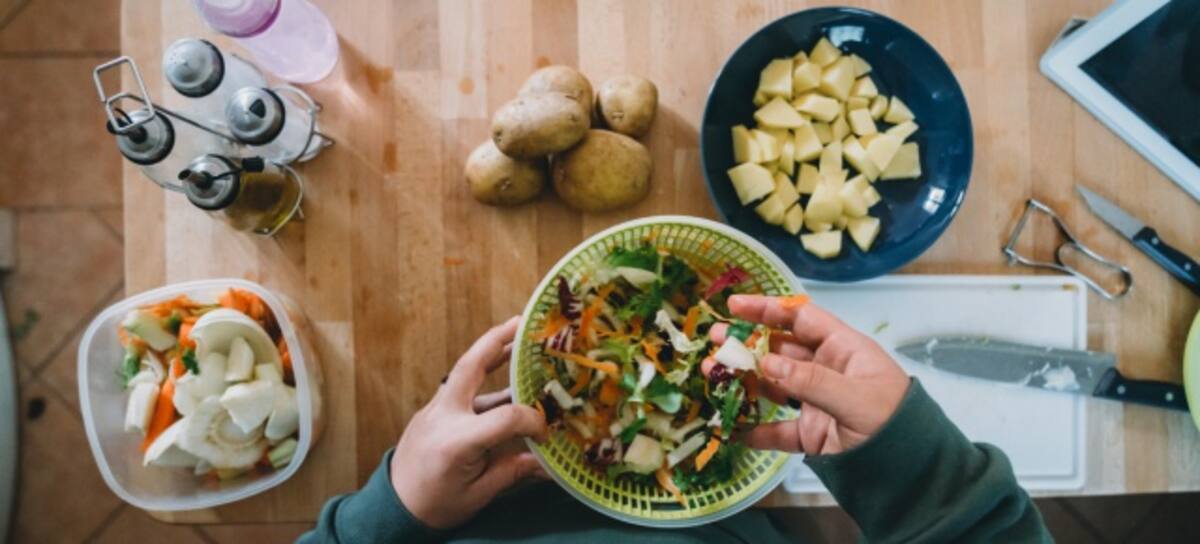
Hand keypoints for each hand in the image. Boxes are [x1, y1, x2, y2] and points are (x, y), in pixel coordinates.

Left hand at [391, 316, 548, 528]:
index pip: (505, 417)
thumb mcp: (478, 495)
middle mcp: (442, 416)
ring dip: (491, 354)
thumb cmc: (434, 506)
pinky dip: (482, 378)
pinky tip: (504, 377)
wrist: (392, 509)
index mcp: (456, 442)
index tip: (545, 433)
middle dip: (496, 340)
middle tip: (522, 323)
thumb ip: (512, 471)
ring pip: (463, 372)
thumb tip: (548, 462)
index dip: (532, 421)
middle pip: (469, 366)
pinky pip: (460, 387)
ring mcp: (434, 410)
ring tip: (518, 340)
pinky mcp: (432, 411)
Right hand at [703, 295, 908, 455]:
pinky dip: (754, 430)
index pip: (800, 318)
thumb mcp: (855, 397)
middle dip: (746, 343)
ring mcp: (816, 402)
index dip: (768, 308)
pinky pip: (776, 429)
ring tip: (712, 376)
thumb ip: (809, 380)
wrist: (910, 472)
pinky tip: (731, 427)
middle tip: (715, 340)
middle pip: (779, 349)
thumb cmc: (892, 421)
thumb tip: (765, 363)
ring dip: (743, 381)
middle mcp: (826, 370)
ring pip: (772, 386)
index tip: (734, 305)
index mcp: (842, 349)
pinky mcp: (810, 434)